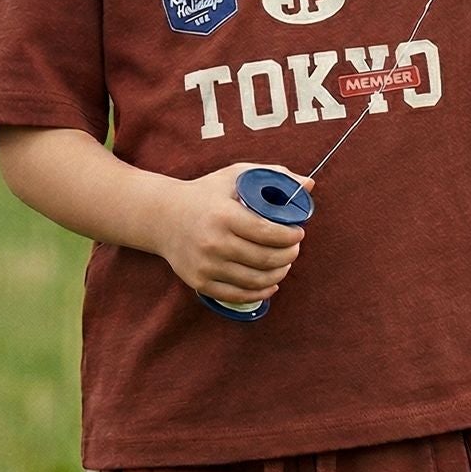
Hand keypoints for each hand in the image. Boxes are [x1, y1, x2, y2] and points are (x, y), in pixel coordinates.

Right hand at [158, 162, 314, 306]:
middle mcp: (214, 242)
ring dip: (279, 274)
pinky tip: (271, 284)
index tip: (299, 233)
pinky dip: (260, 293)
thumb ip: (271, 176)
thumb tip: (308, 185)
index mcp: (224, 215)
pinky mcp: (199, 282)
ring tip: (285, 264)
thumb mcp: (234, 176)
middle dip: (289, 255)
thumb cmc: (205, 194)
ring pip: (255, 280)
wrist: (162, 216)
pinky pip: (237, 295)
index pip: (268, 232)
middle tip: (294, 248)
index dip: (291, 237)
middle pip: (266, 259)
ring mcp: (206, 265)